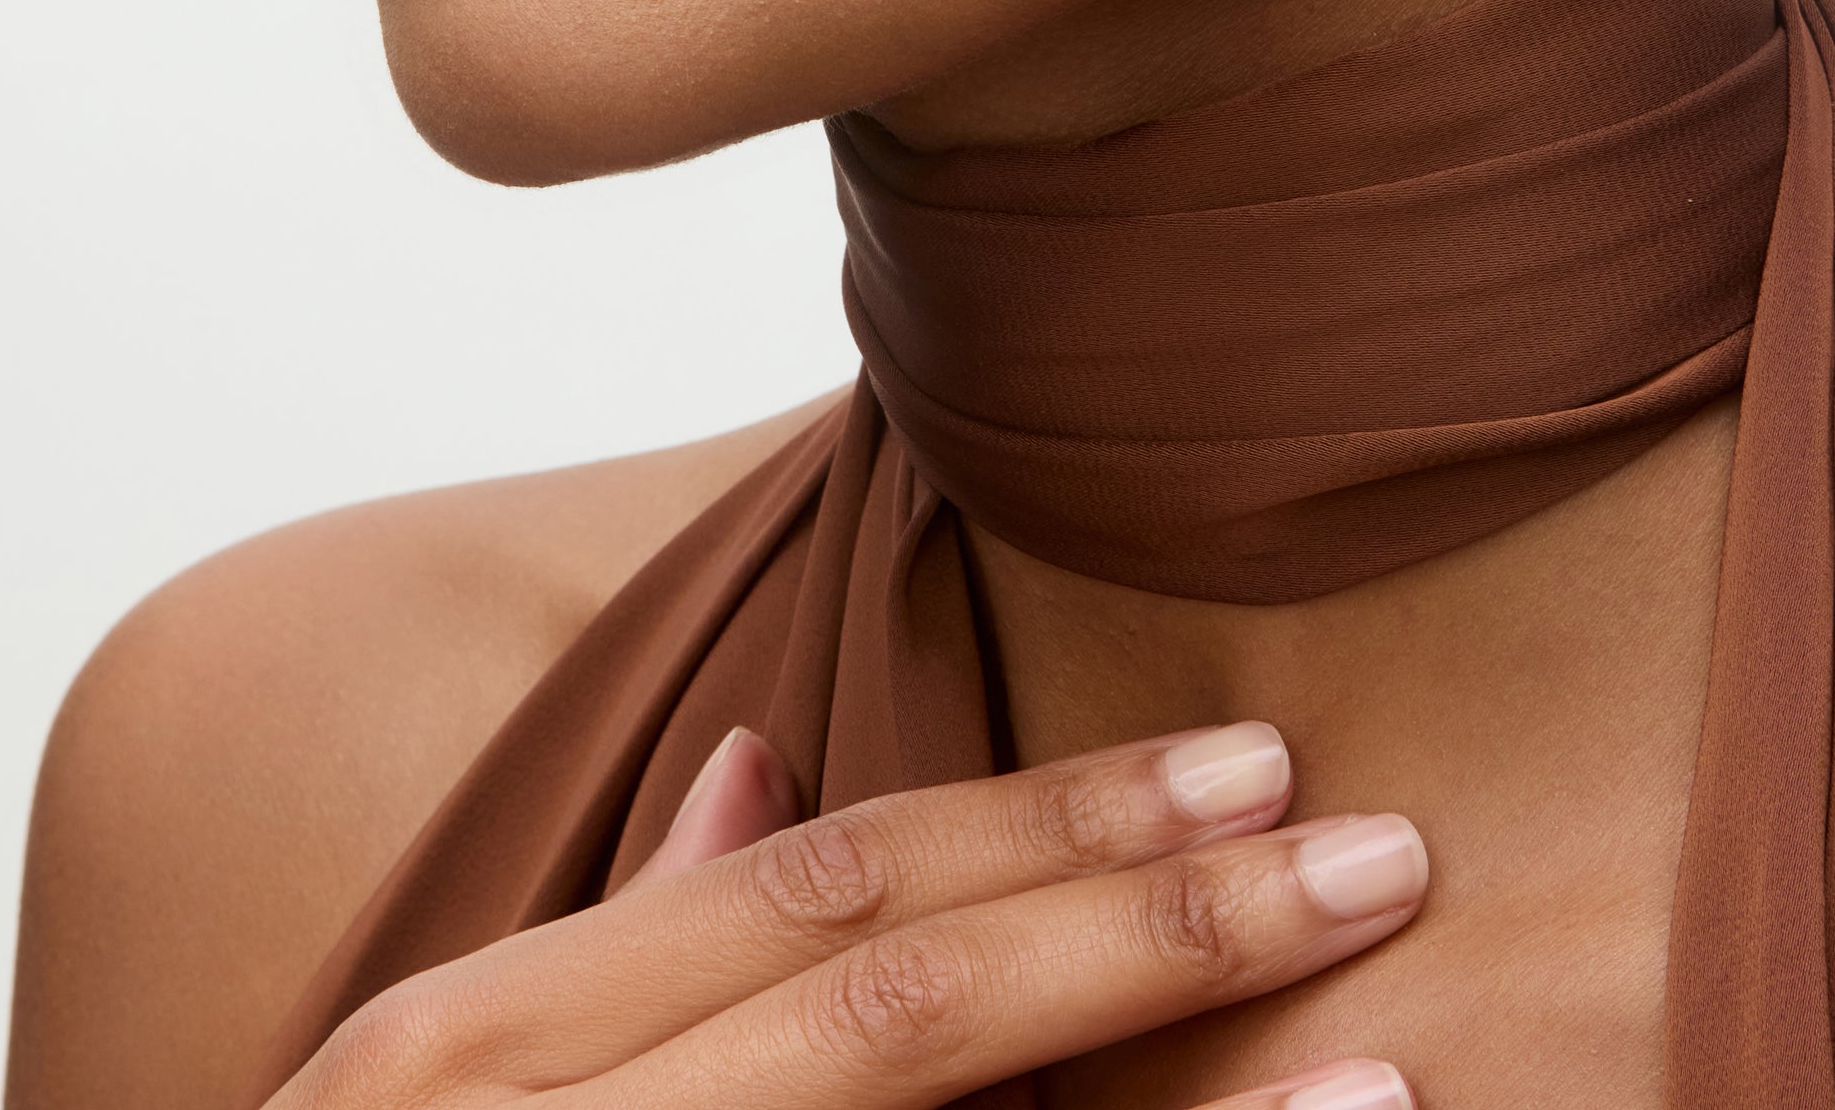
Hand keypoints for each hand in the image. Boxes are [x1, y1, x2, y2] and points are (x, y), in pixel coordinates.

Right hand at [272, 721, 1424, 1109]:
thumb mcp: (442, 1093)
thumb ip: (621, 949)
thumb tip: (761, 758)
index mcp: (478, 1049)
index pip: (834, 886)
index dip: (1058, 818)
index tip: (1254, 767)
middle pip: (912, 1006)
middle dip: (1159, 927)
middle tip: (1385, 855)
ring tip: (1392, 1073)